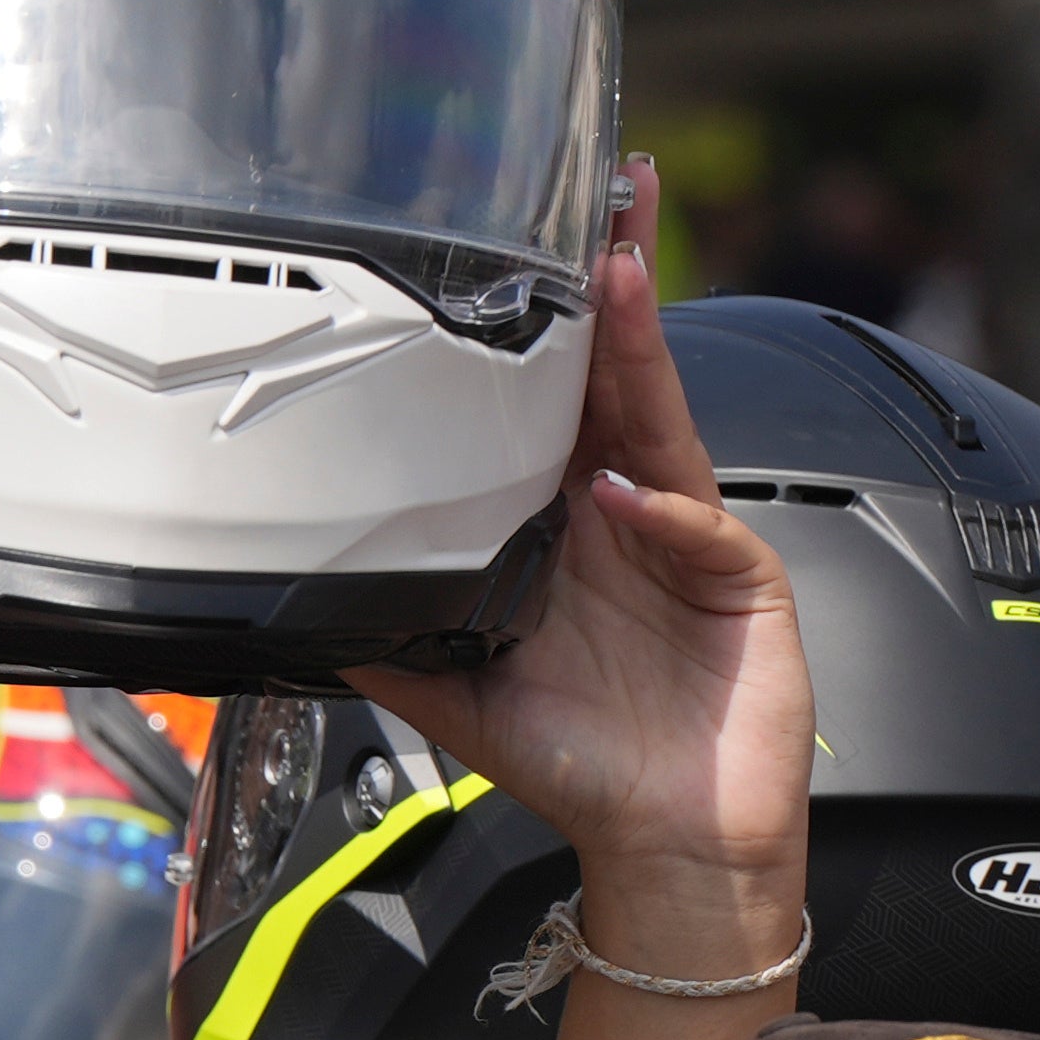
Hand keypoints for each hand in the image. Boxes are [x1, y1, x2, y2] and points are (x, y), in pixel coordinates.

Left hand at [344, 161, 811, 974]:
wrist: (665, 846)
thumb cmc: (582, 764)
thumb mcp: (459, 696)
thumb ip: (389, 639)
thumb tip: (297, 606)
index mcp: (569, 523)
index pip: (558, 399)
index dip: (549, 322)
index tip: (530, 244)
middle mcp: (631, 513)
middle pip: (623, 376)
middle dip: (617, 282)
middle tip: (608, 194)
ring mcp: (690, 541)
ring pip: (665, 422)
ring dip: (642, 350)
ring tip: (619, 277)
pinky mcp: (743, 583)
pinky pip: (700, 528)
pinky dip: (663, 511)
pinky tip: (622, 494)